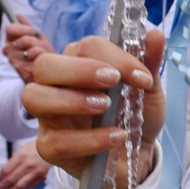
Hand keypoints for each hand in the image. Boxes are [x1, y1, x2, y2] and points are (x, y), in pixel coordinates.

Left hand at [0, 139, 50, 188]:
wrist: (51, 147)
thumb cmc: (35, 148)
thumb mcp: (21, 150)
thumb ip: (14, 161)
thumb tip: (5, 173)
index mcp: (21, 156)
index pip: (6, 170)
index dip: (0, 177)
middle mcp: (27, 164)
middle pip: (11, 179)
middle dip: (3, 186)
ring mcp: (35, 172)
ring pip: (20, 185)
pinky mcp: (42, 176)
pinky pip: (30, 186)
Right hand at [4, 16, 52, 84]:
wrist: (47, 73)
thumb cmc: (42, 53)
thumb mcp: (37, 38)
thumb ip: (28, 27)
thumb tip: (18, 15)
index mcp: (10, 40)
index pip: (10, 29)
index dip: (24, 29)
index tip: (34, 31)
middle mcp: (8, 51)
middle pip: (24, 39)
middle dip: (37, 42)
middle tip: (40, 47)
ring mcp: (14, 62)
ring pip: (32, 50)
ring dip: (42, 51)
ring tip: (42, 56)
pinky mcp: (21, 72)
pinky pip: (36, 60)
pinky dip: (43, 59)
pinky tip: (41, 63)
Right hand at [25, 30, 164, 188]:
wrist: (138, 154)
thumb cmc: (135, 115)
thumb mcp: (148, 89)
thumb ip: (149, 62)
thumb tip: (155, 34)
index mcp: (80, 63)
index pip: (84, 47)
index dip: (113, 57)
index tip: (142, 77)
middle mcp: (57, 86)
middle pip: (44, 65)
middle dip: (78, 70)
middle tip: (111, 81)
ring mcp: (49, 116)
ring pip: (34, 97)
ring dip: (71, 100)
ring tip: (105, 108)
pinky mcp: (49, 147)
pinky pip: (55, 141)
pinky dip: (88, 140)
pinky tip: (115, 138)